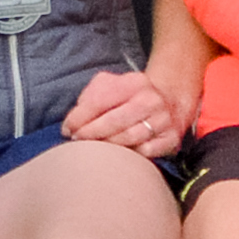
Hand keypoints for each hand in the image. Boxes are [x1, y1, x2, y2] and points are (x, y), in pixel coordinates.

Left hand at [59, 68, 189, 158]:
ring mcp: (163, 120)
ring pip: (129, 139)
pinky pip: (146, 152)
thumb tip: (72, 122)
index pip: (101, 100)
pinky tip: (119, 154)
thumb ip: (90, 97)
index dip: (79, 117)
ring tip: (94, 149)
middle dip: (90, 134)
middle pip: (114, 121)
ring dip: (107, 147)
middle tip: (77, 141)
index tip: (67, 129)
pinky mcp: (171, 139)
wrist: (171, 102)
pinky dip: (130, 155)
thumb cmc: (131, 97)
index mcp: (134, 83)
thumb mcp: (112, 85)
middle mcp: (151, 100)